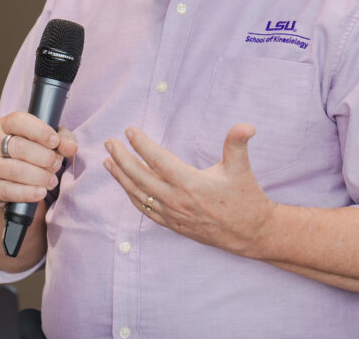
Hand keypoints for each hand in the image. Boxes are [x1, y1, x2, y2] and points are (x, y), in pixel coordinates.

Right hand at [0, 111, 77, 208]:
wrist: (10, 183)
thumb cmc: (32, 154)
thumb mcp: (49, 141)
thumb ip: (63, 140)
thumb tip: (71, 147)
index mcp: (5, 125)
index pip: (18, 121)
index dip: (39, 131)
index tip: (55, 141)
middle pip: (18, 147)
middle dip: (44, 157)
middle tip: (57, 164)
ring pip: (15, 170)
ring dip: (39, 176)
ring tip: (52, 180)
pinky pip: (8, 191)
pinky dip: (28, 193)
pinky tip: (41, 192)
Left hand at [103, 124, 273, 257]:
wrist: (251, 233)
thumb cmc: (245, 198)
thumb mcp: (241, 169)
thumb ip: (237, 144)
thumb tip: (246, 126)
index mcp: (190, 183)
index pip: (158, 160)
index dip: (141, 144)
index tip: (129, 130)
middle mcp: (176, 200)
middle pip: (140, 177)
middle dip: (122, 158)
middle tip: (109, 142)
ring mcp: (173, 215)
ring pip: (139, 195)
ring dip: (122, 177)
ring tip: (108, 162)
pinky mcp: (174, 225)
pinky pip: (146, 210)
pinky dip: (132, 196)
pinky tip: (125, 186)